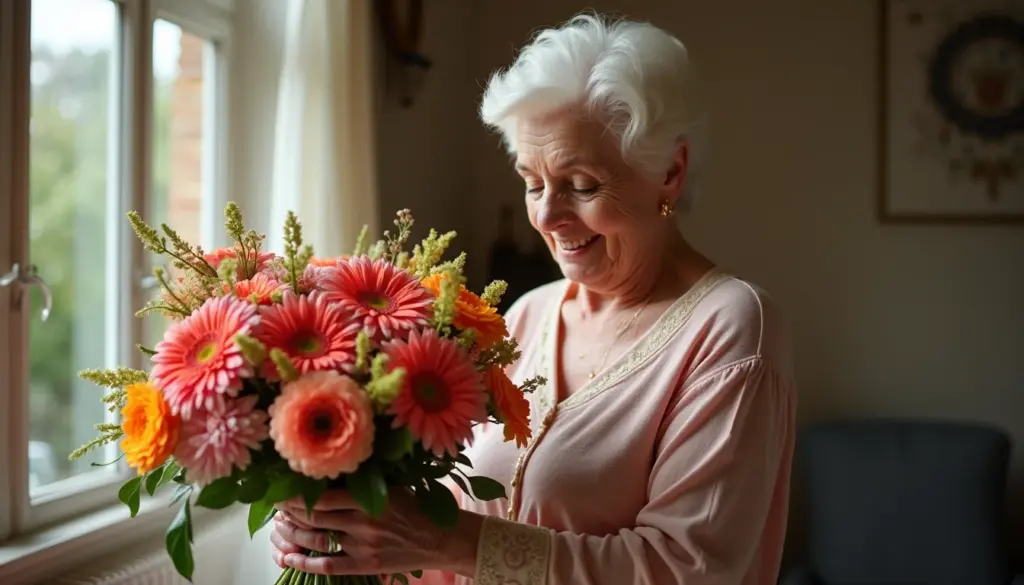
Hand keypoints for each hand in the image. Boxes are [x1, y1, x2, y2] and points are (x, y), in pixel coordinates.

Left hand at [271, 488, 483, 576]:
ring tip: (280, 527)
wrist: (440, 538)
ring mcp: (362, 546)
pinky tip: (287, 556)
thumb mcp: (394, 486)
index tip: (281, 490)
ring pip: (316, 540)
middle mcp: (363, 523)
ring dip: (293, 534)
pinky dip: (303, 561)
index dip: (296, 495)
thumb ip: (365, 482)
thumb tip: (330, 471)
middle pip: (314, 518)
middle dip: (289, 512)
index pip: (322, 497)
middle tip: (275, 506)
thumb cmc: (416, 507)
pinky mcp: (364, 565)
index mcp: (370, 499)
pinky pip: (326, 566)